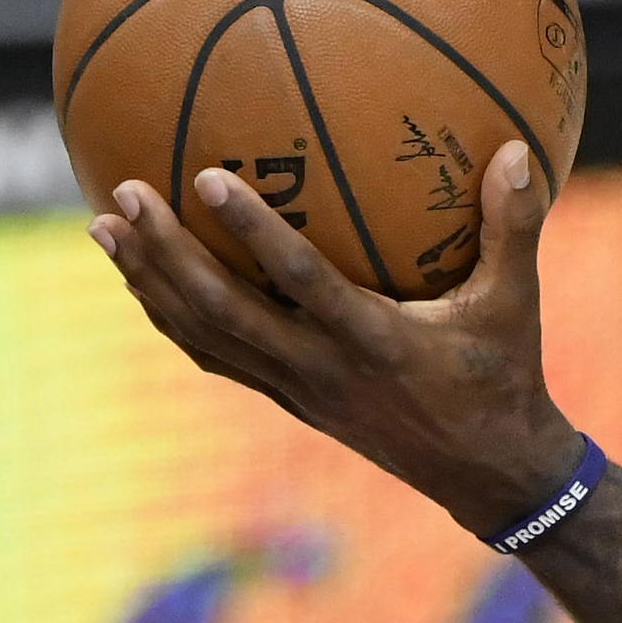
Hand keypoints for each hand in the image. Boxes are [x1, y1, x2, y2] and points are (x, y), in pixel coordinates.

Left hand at [86, 142, 580, 537]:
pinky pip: (216, 356)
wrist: (490, 473)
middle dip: (166, 254)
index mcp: (376, 341)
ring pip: (205, 336)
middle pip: (222, 311)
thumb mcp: (516, 304)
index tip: (205, 178)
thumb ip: (514, 227)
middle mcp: (324, 369)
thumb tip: (517, 149)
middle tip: (123, 195)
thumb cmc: (506, 377)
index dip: (251, 232)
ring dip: (149, 283)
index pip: (300, 281)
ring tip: (104, 228)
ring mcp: (299, 390)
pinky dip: (172, 317)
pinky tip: (145, 280)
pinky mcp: (290, 401)